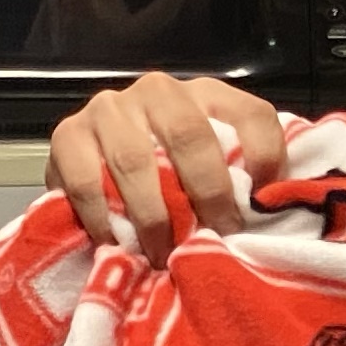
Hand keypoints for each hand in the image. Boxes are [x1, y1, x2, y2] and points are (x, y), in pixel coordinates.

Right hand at [45, 73, 290, 260]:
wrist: (97, 164)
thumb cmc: (172, 175)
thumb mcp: (214, 164)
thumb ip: (245, 176)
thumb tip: (278, 209)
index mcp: (208, 94)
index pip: (251, 115)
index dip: (266, 159)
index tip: (264, 206)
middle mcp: (159, 91)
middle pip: (191, 136)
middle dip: (207, 194)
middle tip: (214, 237)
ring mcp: (110, 109)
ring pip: (136, 161)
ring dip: (154, 216)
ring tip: (165, 254)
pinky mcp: (67, 135)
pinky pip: (88, 181)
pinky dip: (106, 219)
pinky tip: (119, 243)